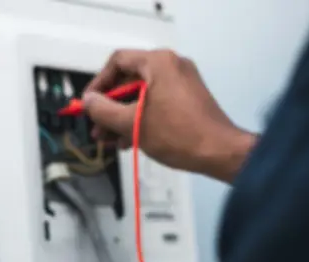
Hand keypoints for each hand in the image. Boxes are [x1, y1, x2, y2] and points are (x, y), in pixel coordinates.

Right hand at [84, 49, 256, 182]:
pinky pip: (155, 101)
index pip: (117, 61)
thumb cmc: (180, 135)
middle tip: (98, 126)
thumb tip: (88, 102)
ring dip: (122, 116)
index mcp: (158, 63)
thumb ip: (103, 110)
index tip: (89, 103)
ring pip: (140, 94)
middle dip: (109, 106)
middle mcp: (172, 66)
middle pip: (128, 80)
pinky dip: (139, 117)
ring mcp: (182, 81)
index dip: (98, 83)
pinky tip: (128, 139)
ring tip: (110, 139)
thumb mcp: (131, 123)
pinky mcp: (187, 97)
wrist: (220, 152)